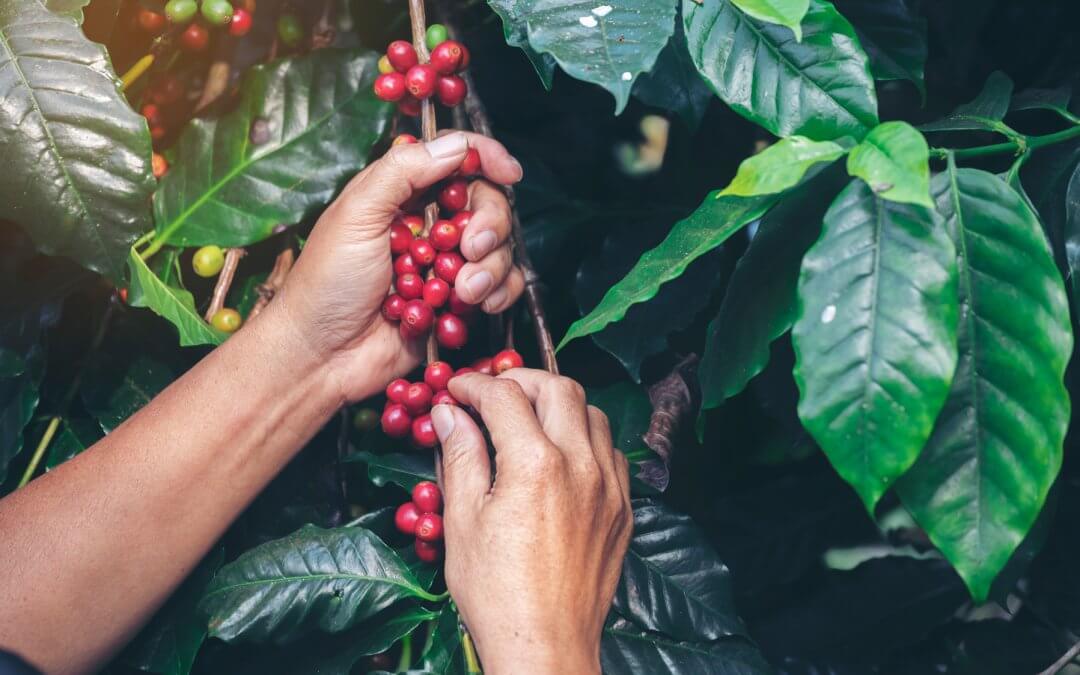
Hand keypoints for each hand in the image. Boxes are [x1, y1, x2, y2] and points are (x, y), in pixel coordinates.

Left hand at [270, 132, 524, 401]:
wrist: (322, 355)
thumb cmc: (327, 283)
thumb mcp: (356, 213)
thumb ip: (403, 171)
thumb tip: (455, 145)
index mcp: (402, 193)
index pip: (455, 159)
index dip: (487, 157)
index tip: (508, 172)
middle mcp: (430, 225)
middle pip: (487, 203)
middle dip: (490, 224)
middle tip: (471, 248)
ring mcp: (447, 263)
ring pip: (499, 248)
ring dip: (491, 268)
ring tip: (462, 292)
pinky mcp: (458, 301)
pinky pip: (501, 288)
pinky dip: (498, 293)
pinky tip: (475, 305)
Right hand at [431, 369, 632, 674]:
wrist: (545, 644)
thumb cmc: (496, 591)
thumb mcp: (462, 520)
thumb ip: (460, 456)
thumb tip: (450, 414)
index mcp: (535, 464)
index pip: (504, 396)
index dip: (474, 384)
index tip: (458, 391)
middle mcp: (581, 466)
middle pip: (559, 387)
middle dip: (522, 380)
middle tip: (494, 393)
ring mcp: (609, 487)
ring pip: (593, 413)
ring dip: (559, 404)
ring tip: (528, 419)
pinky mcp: (623, 509)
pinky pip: (612, 451)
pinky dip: (586, 438)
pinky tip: (562, 454)